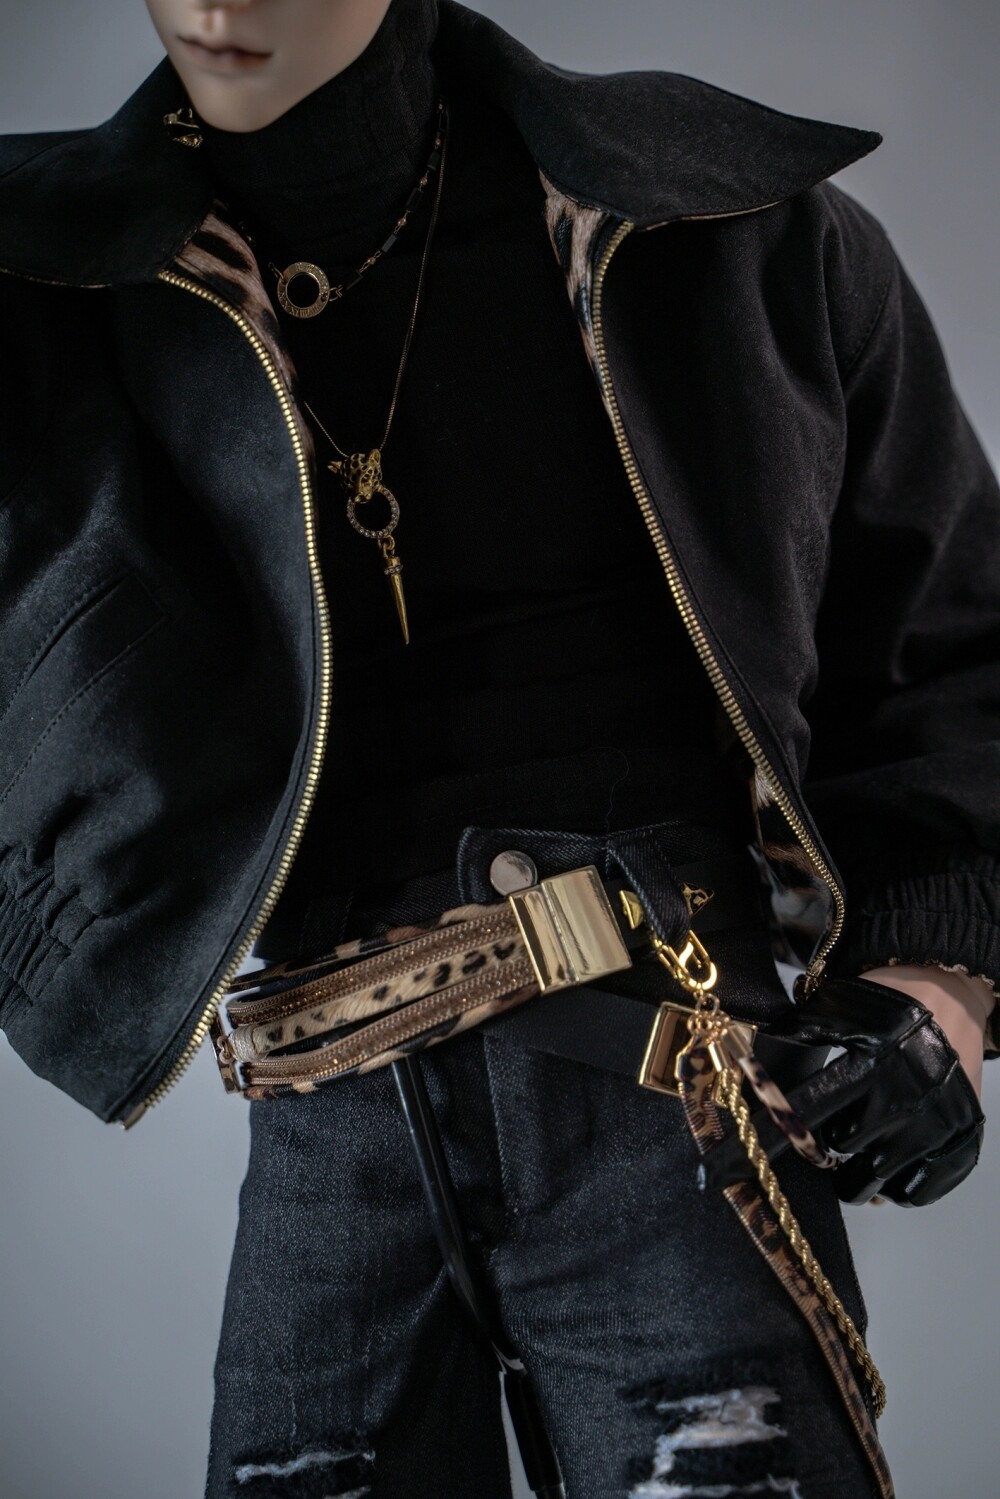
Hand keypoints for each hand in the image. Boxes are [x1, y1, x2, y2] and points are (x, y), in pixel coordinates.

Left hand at [700, 973, 985, 1205]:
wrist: (950, 990)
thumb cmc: (882, 1000)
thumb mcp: (832, 1007)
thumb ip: (794, 1037)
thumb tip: (745, 1068)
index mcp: (867, 1062)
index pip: (800, 1112)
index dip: (758, 1140)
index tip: (718, 1171)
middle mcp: (902, 1098)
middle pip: (837, 1153)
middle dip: (818, 1149)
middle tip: (818, 1136)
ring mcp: (936, 1124)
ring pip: (875, 1181)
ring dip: (855, 1171)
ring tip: (855, 1142)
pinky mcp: (960, 1141)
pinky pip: (915, 1191)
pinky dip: (896, 1184)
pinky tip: (888, 1156)